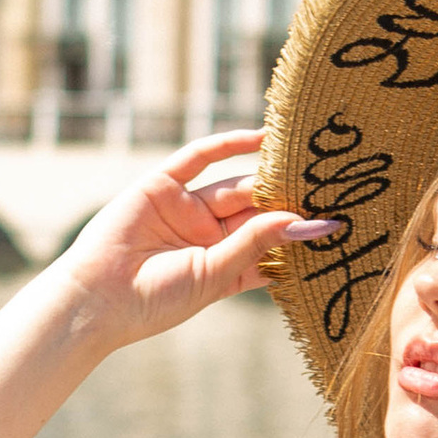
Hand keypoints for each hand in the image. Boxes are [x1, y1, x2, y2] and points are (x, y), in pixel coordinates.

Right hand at [58, 131, 337, 347]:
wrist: (98, 299)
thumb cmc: (156, 301)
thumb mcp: (216, 274)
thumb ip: (257, 243)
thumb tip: (306, 222)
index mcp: (225, 265)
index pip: (270, 242)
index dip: (300, 231)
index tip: (339, 220)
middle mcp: (208, 234)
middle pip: (258, 208)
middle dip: (290, 195)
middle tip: (331, 180)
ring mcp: (186, 208)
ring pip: (235, 183)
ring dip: (267, 171)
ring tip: (306, 156)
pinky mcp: (162, 185)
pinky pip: (199, 157)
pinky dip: (228, 143)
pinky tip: (262, 137)